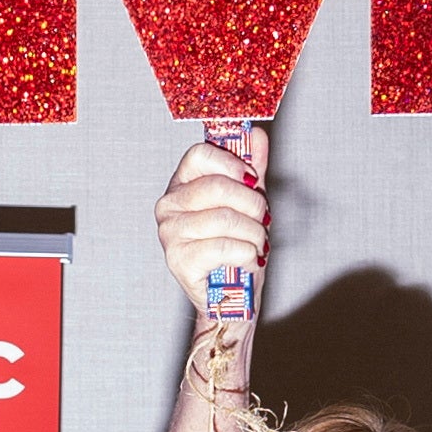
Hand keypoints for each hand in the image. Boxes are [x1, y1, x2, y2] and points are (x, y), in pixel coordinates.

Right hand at [154, 132, 268, 323]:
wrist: (231, 296)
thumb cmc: (235, 248)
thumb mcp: (247, 204)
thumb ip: (251, 169)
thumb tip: (255, 134)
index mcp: (182, 185)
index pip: (199, 155)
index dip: (231, 163)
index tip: (251, 180)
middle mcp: (169, 206)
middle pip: (217, 187)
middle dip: (252, 204)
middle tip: (263, 219)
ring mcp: (170, 234)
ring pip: (224, 218)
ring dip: (254, 233)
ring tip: (257, 244)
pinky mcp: (178, 260)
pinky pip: (224, 246)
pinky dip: (247, 254)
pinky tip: (248, 260)